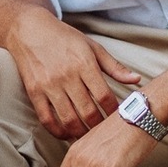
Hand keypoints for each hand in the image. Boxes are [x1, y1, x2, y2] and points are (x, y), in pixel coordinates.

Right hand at [8, 11, 140, 140]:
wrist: (30, 29)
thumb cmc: (65, 38)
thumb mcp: (92, 47)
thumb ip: (114, 67)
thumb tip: (137, 80)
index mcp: (85, 63)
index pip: (104, 97)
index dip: (114, 112)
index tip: (118, 119)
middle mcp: (67, 75)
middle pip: (88, 112)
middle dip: (99, 127)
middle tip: (105, 133)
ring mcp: (49, 85)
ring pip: (68, 119)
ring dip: (80, 133)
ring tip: (88, 137)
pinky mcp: (34, 92)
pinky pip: (46, 119)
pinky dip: (58, 131)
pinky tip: (67, 134)